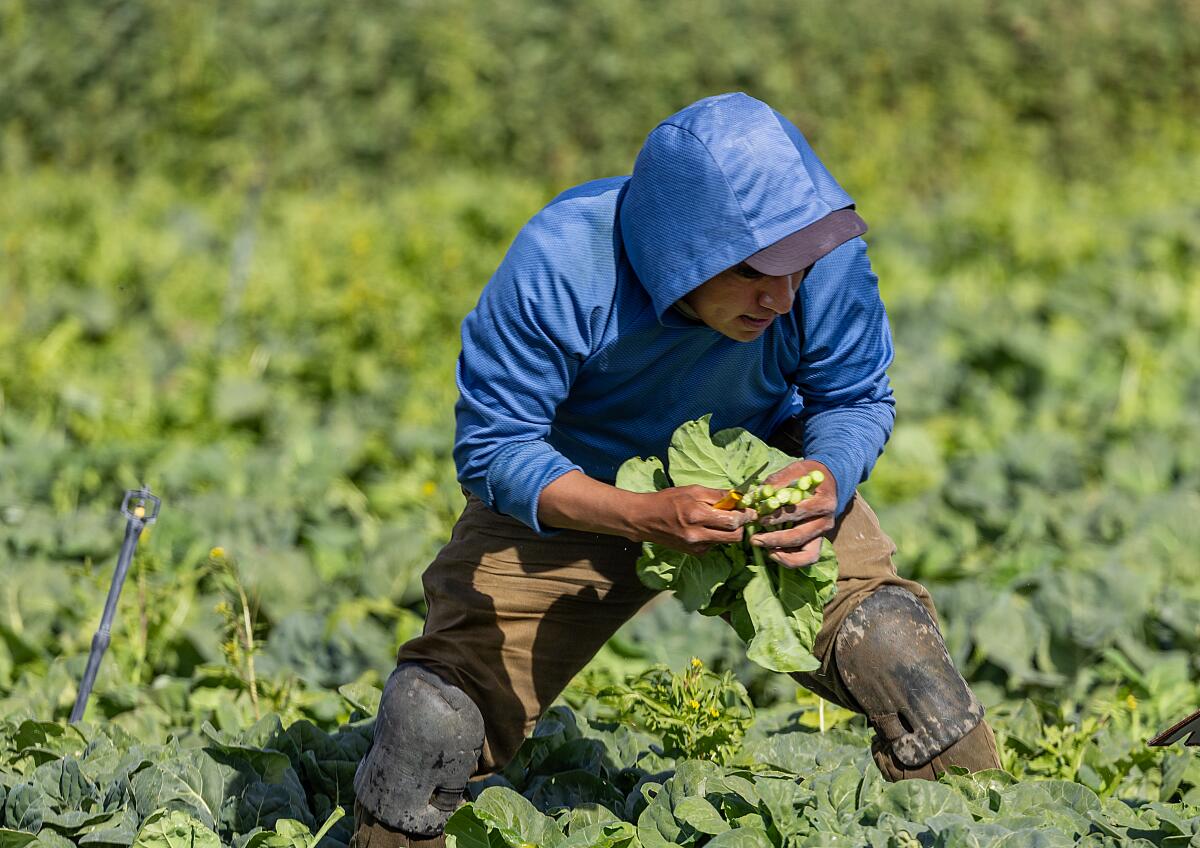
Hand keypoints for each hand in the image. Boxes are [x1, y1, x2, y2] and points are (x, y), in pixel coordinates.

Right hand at [632, 486, 755, 553]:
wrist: (644, 519)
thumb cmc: (667, 500)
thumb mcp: (692, 490)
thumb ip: (717, 495)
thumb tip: (739, 497)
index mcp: (697, 515)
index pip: (733, 521)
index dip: (745, 515)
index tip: (750, 510)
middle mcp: (698, 535)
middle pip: (735, 536)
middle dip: (740, 526)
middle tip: (739, 515)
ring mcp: (696, 547)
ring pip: (726, 541)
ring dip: (727, 531)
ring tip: (716, 519)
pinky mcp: (694, 553)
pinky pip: (714, 545)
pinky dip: (715, 536)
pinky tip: (704, 527)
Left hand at [750, 460, 836, 567]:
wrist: (828, 480)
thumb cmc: (809, 474)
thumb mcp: (795, 469)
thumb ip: (776, 481)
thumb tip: (755, 495)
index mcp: (823, 502)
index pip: (798, 513)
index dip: (777, 517)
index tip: (759, 517)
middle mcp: (826, 520)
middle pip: (799, 536)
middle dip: (774, 540)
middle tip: (754, 539)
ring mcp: (822, 533)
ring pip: (807, 554)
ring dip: (783, 555)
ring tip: (764, 549)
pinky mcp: (817, 540)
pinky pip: (807, 558)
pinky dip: (790, 559)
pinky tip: (774, 553)